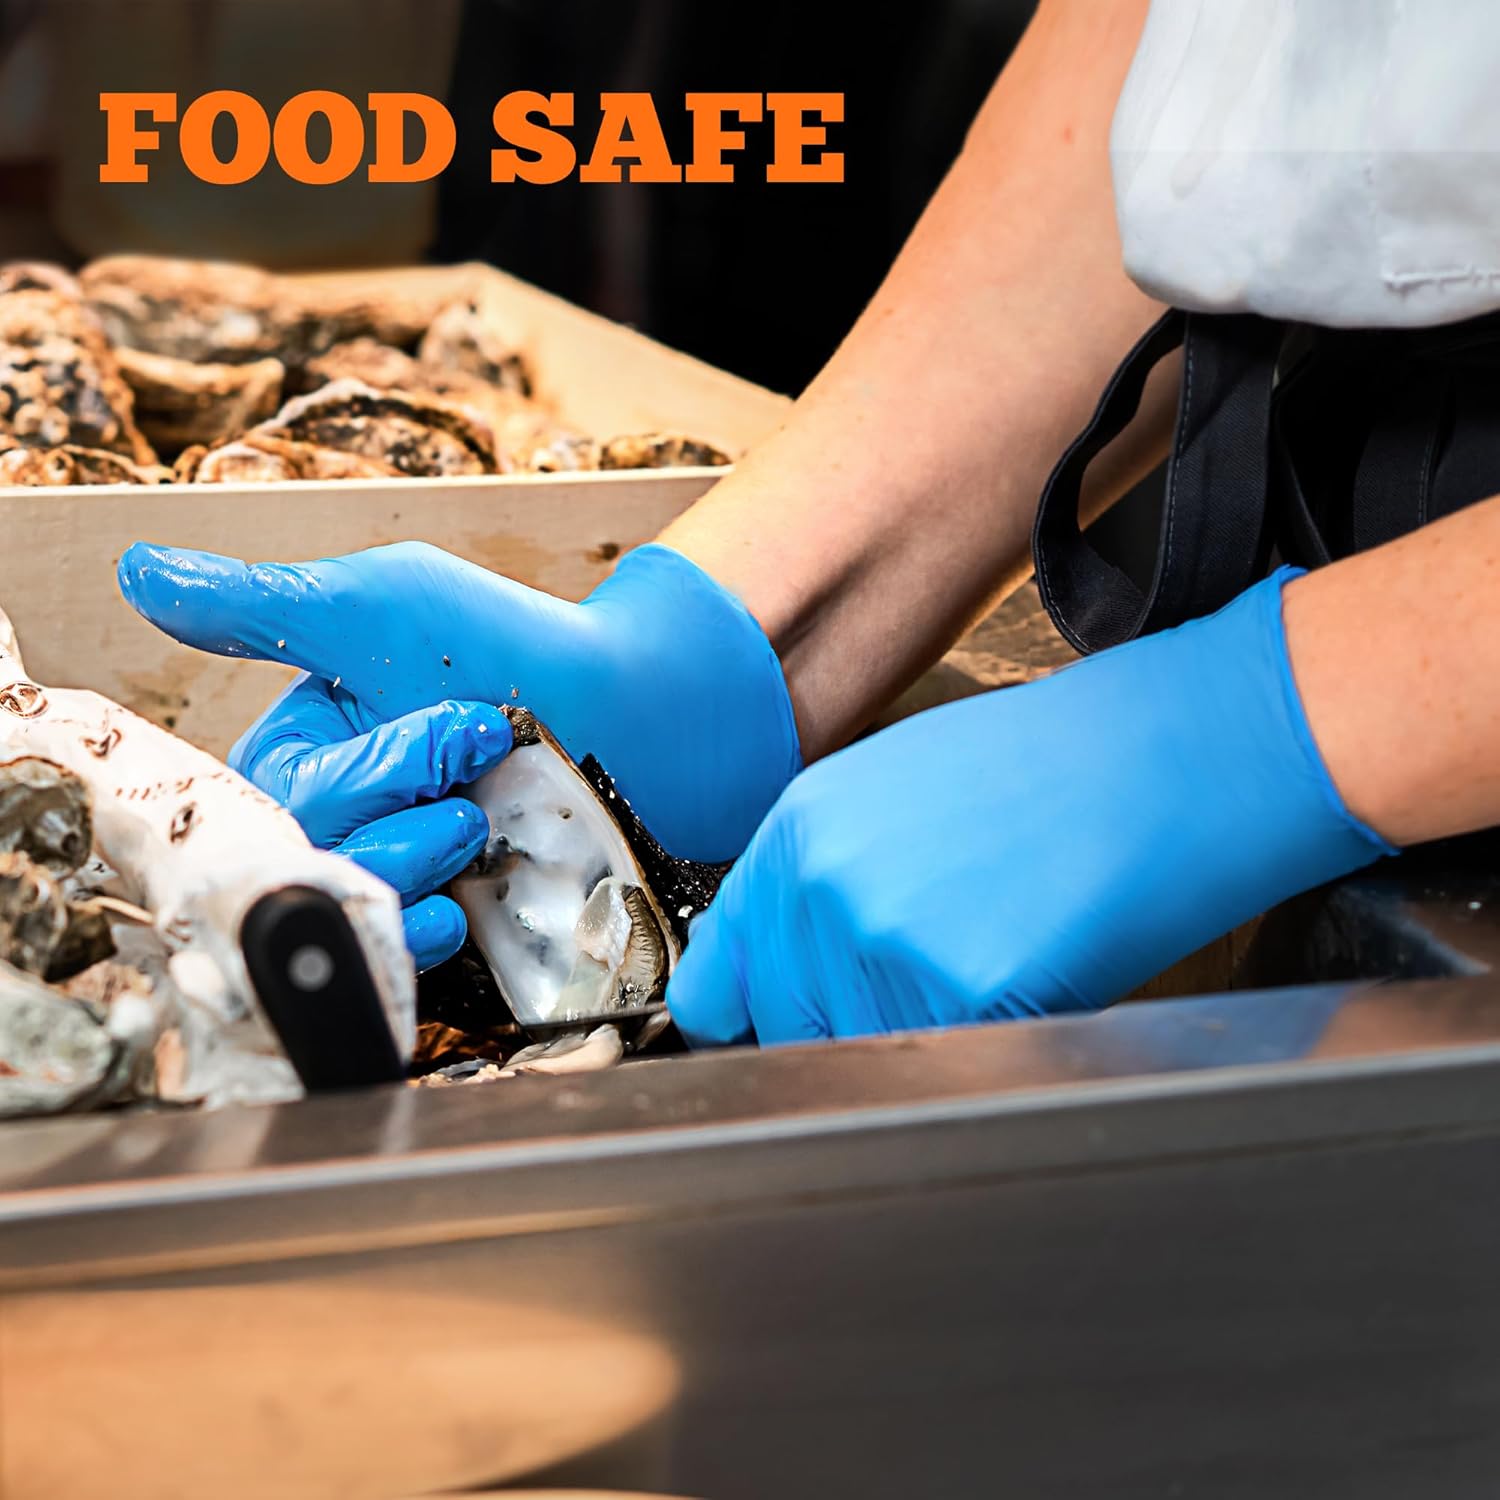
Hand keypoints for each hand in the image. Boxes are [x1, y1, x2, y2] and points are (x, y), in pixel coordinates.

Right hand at [119, 541, 801, 968]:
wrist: (639, 711)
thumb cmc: (513, 643)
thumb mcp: (378, 605)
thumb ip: (259, 606)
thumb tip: (139, 572)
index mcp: (306, 747)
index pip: (274, 794)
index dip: (353, 774)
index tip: (447, 728)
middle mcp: (340, 816)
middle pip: (307, 855)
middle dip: (393, 810)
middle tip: (476, 767)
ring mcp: (396, 872)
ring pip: (348, 907)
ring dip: (413, 864)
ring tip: (483, 820)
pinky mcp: (448, 922)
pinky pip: (398, 955)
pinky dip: (419, 940)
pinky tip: (458, 914)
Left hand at [668, 569, 1394, 1044]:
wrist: (1170, 756)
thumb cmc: (1054, 769)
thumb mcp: (899, 793)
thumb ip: (825, 876)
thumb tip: (783, 964)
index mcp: (798, 829)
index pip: (718, 977)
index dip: (758, 1010)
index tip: (784, 1025)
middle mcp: (821, 883)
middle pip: (792, 1029)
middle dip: (853, 1025)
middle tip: (939, 975)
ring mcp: (883, 937)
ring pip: (866, 1056)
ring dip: (925, 1037)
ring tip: (996, 953)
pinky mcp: (959, 988)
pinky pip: (946, 1062)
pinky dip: (988, 1044)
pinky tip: (1032, 970)